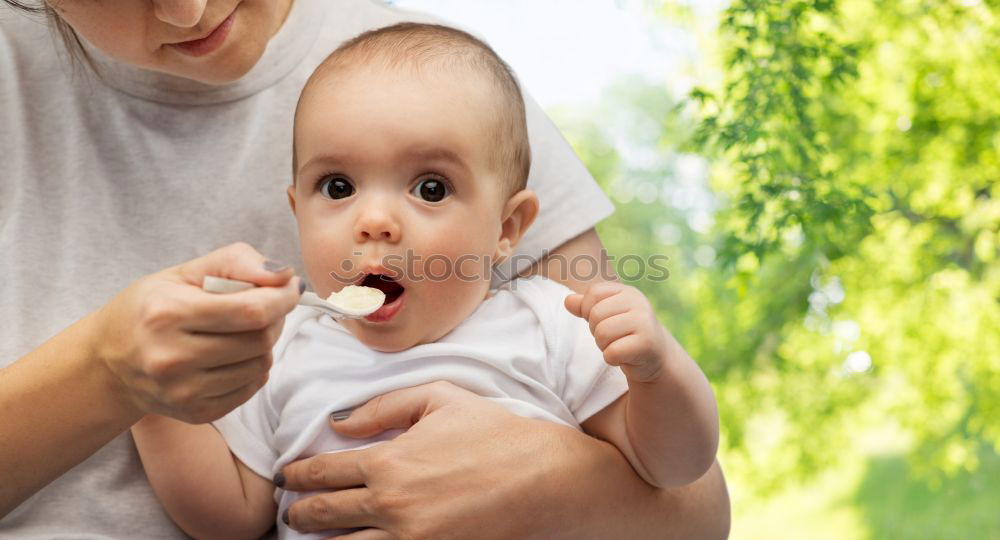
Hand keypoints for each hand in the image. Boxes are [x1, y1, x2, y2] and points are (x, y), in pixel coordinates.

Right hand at [92, 242, 301, 422]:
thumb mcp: (185, 272)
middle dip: (275, 319)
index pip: (251, 311)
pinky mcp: (195, 412)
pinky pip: (251, 388)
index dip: (282, 298)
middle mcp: (172, 357)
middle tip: (264, 307)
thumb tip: (285, 276)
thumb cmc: (151, 308)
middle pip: (260, 340)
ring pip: (260, 365)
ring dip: (264, 344)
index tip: (290, 287)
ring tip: (242, 331)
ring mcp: (183, 391)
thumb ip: (236, 262)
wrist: (108, 362)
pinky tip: (232, 355)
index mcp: (168, 313)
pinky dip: (253, 368)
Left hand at [278, 381, 641, 538]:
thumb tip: (339, 422)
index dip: (298, 473)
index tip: (288, 475)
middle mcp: (390, 505)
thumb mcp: (440, 398)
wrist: (543, 478)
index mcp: (389, 461)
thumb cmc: (494, 433)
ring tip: (313, 537)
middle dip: (299, 513)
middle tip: (291, 511)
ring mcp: (409, 539)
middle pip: (323, 515)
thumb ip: (384, 406)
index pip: (323, 471)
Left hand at [565, 282, 668, 382]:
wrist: (655, 356)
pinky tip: (625, 357)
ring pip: (602, 334)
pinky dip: (613, 359)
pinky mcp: (646, 344)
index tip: (605, 321)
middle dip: (597, 331)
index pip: (593, 293)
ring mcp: (645, 322)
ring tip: (619, 345)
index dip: (589, 310)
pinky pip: (612, 352)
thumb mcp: (606, 315)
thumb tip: (568, 301)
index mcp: (627, 292)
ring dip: (604, 346)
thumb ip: (585, 307)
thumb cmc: (625, 333)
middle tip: (613, 337)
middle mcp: (639, 303)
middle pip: (595, 315)